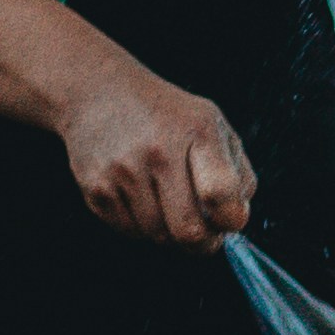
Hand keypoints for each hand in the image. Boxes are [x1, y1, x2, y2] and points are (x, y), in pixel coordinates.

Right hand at [63, 66, 251, 251]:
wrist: (98, 91)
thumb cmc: (166, 116)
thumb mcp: (212, 126)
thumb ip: (239, 173)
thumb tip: (237, 218)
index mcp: (198, 132)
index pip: (222, 195)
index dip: (230, 219)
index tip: (227, 217)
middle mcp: (159, 150)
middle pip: (189, 232)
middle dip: (203, 243)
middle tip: (203, 233)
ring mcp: (123, 170)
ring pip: (159, 237)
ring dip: (169, 232)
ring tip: (167, 204)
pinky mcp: (96, 187)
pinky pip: (129, 231)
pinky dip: (140, 226)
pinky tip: (140, 198)